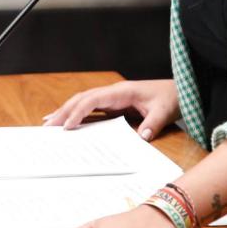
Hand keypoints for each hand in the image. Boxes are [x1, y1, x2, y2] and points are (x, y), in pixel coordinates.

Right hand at [42, 79, 179, 139]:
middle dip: (64, 111)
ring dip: (66, 112)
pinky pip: (91, 109)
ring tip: (48, 124)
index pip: (93, 100)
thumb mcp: (164, 111)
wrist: (180, 91)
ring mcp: (112, 98)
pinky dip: (77, 114)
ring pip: (83, 102)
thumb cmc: (171, 98)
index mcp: (122, 91)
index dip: (78, 112)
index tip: (66, 126)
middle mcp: (113, 92)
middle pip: (82, 99)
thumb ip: (153, 123)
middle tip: (46, 126)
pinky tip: (67, 123)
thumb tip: (143, 136)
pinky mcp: (114, 105)